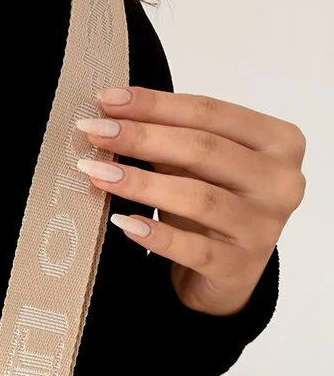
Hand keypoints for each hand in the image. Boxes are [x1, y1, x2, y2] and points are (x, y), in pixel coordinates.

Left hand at [74, 86, 305, 316]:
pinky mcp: (241, 268)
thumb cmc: (212, 210)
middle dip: (143, 137)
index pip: (210, 113)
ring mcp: (264, 227)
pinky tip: (123, 223)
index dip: (156, 104)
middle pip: (204, 150)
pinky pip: (193, 249)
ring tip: (97, 173)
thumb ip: (170, 139)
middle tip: (95, 133)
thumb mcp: (198, 167)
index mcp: (279, 142)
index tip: (107, 99)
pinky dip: (156, 235)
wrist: (227, 276)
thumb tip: (112, 113)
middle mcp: (281, 181)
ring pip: (198, 198)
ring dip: (141, 183)